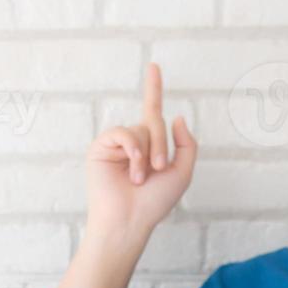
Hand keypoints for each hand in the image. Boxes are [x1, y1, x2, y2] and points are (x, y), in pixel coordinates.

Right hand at [83, 62, 197, 242]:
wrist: (130, 221)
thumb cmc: (155, 202)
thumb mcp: (183, 172)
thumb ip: (187, 143)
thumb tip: (176, 115)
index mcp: (150, 147)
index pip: (153, 112)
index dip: (153, 88)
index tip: (154, 66)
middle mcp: (132, 142)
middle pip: (154, 123)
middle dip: (162, 146)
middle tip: (160, 169)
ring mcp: (116, 144)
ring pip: (140, 129)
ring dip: (148, 153)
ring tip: (141, 177)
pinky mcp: (100, 147)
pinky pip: (122, 132)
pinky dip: (133, 148)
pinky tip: (132, 169)